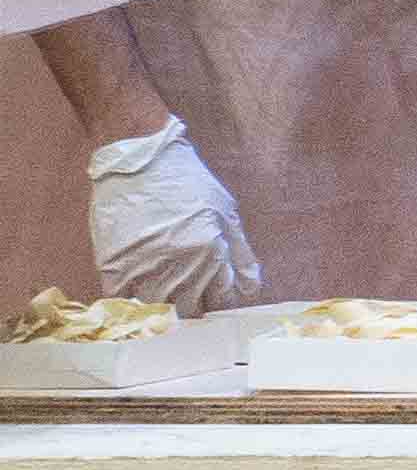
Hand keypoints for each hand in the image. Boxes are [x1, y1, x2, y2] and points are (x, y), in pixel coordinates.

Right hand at [84, 117, 259, 310]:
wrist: (138, 160)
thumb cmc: (188, 183)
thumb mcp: (226, 213)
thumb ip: (240, 254)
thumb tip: (250, 290)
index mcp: (211, 252)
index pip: (220, 298)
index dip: (217, 300)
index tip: (212, 297)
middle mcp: (179, 264)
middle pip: (189, 309)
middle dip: (193, 307)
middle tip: (188, 297)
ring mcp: (144, 267)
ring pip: (158, 308)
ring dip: (163, 307)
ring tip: (165, 294)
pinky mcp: (112, 266)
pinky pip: (123, 300)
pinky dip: (132, 301)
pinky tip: (139, 291)